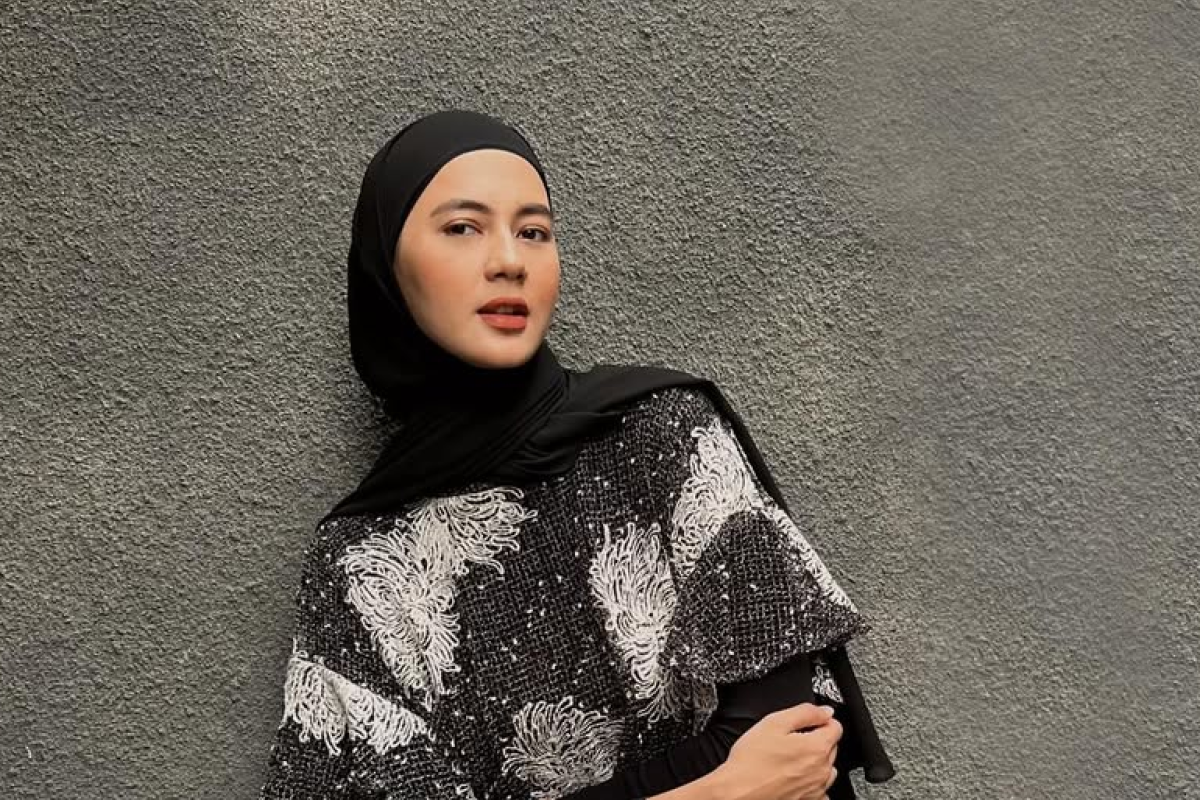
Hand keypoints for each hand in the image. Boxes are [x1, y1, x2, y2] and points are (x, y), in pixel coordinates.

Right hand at [706, 703, 840, 799]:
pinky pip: (819, 790)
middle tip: (790, 740)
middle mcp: (822, 771)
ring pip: (826, 769)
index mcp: (817, 748)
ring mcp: (816, 790)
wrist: (738, 792)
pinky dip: (811, 783)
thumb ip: (805, 712)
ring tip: (790, 759)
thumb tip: (825, 711)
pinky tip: (793, 778)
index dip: (820, 720)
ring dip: (815, 761)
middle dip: (815, 739)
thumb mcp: (774, 723)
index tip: (807, 722)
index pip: (835, 727)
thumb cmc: (751, 761)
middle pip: (831, 747)